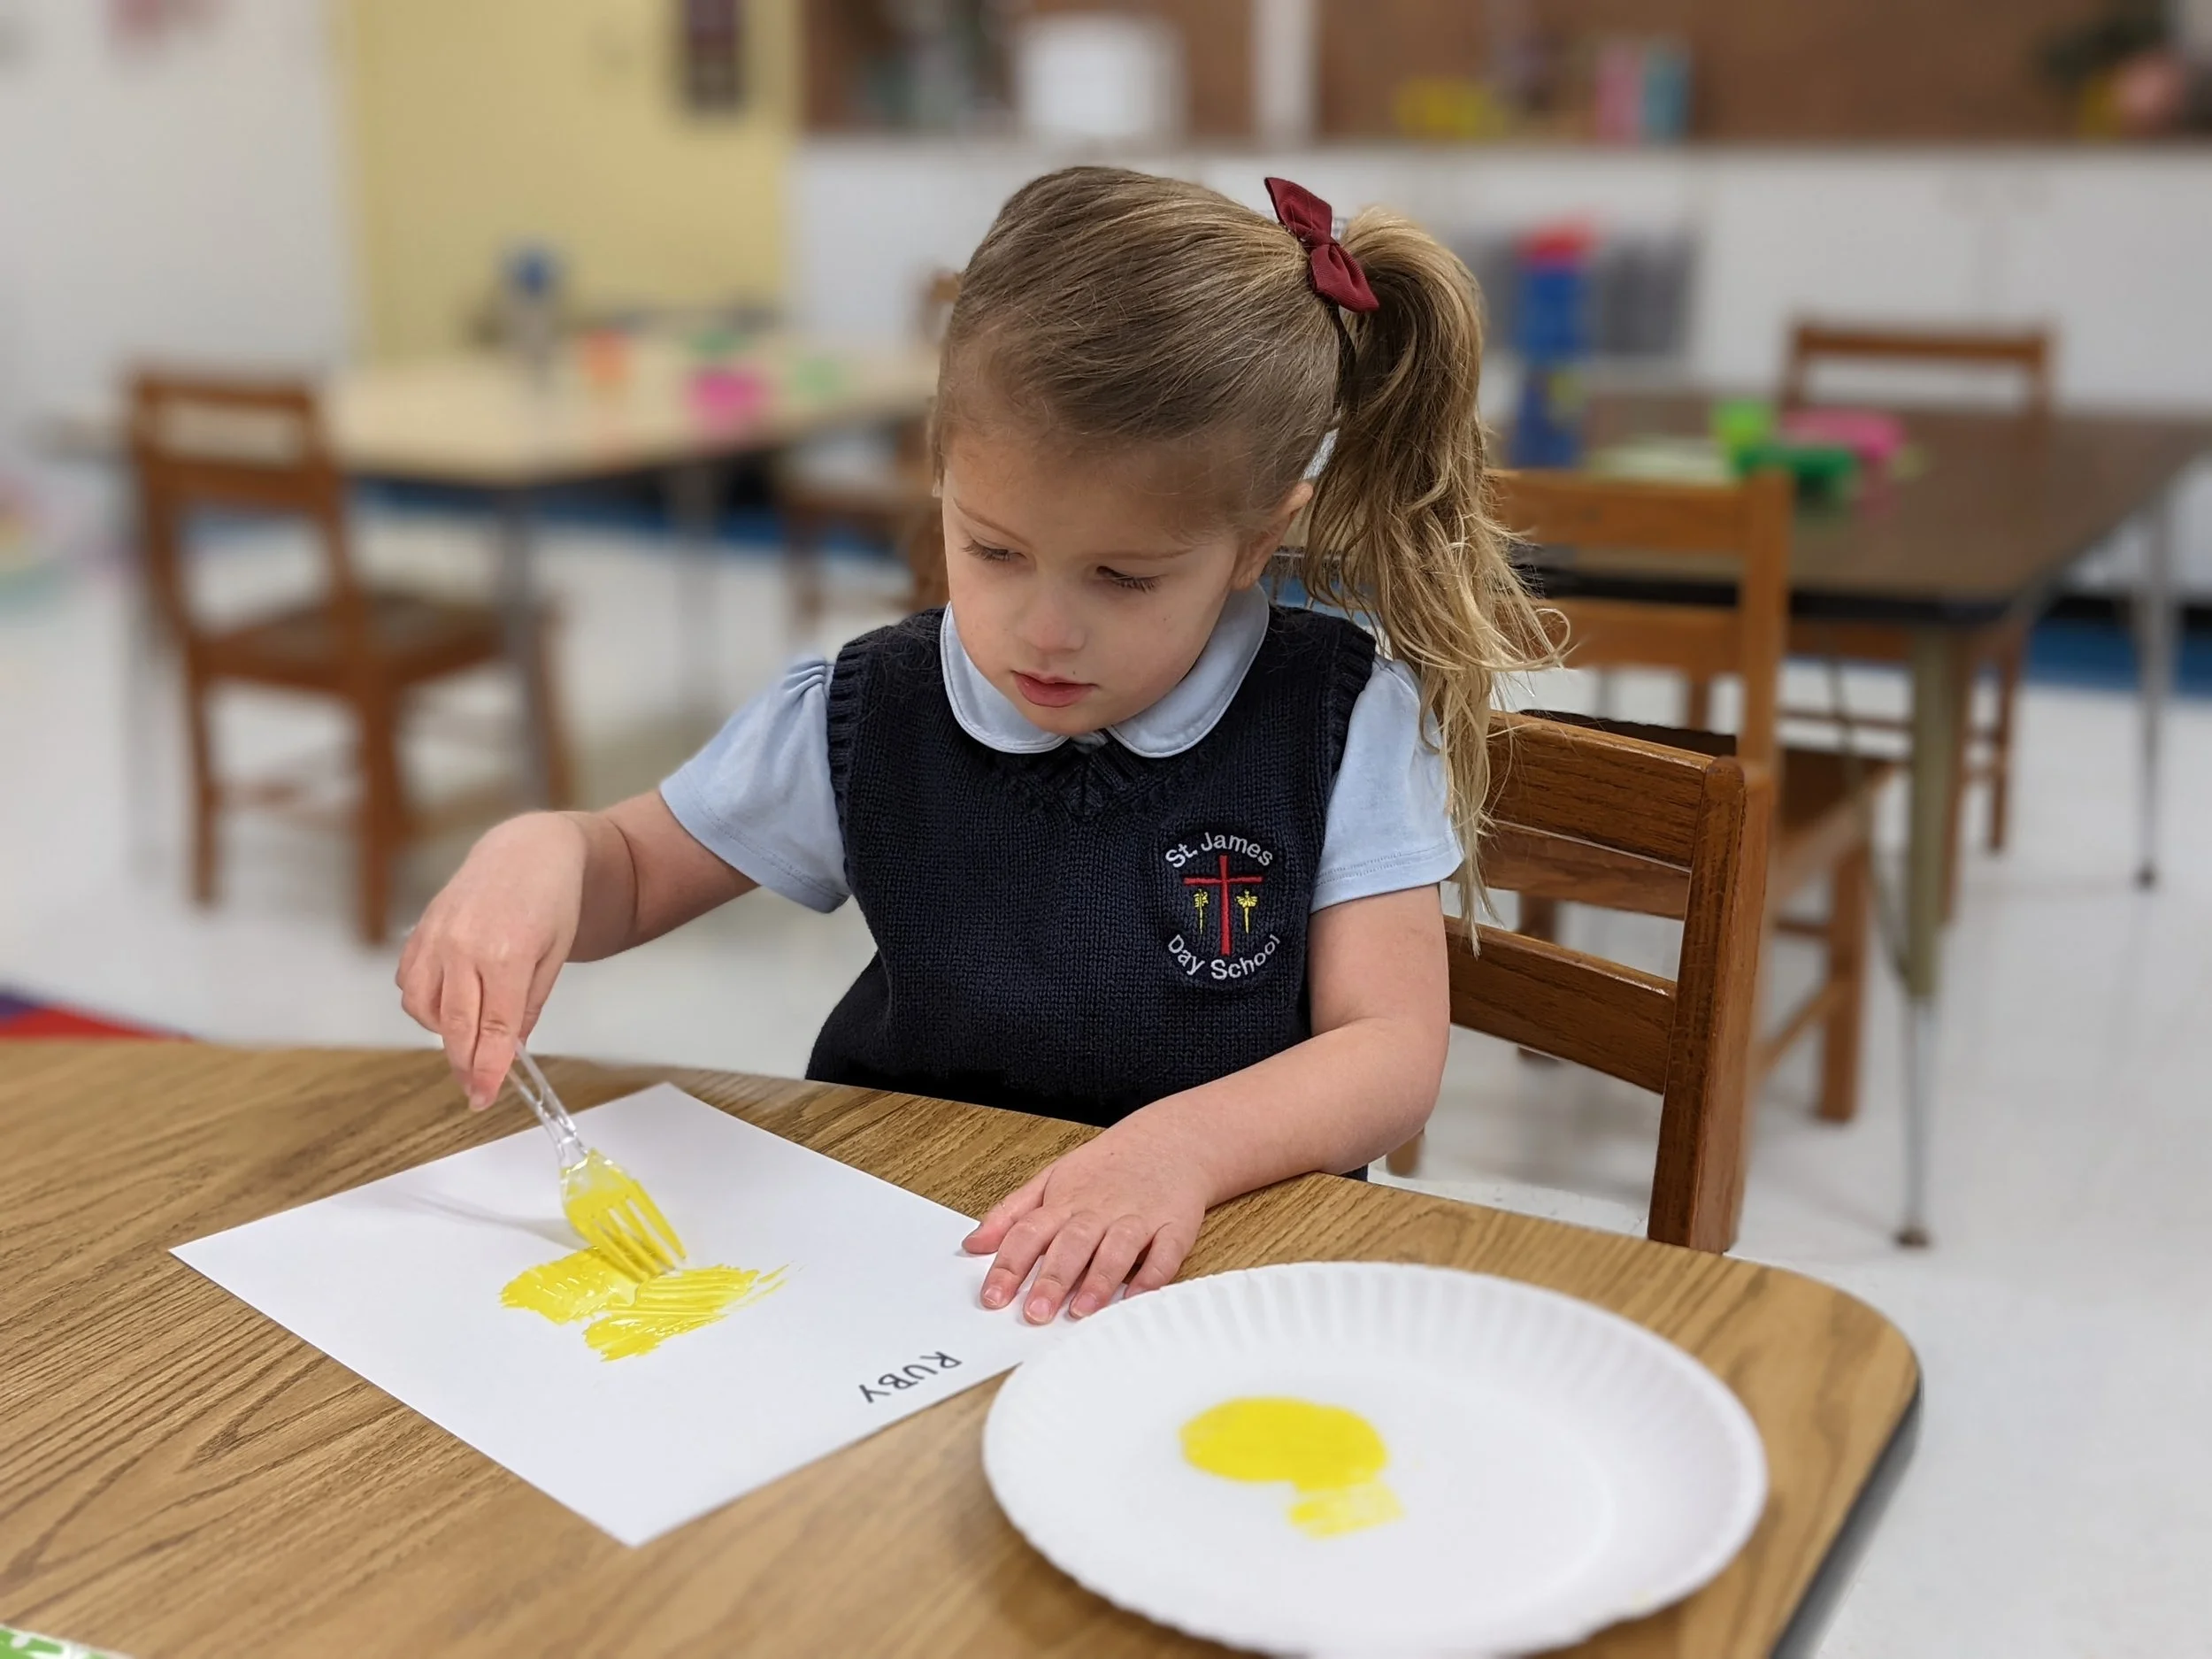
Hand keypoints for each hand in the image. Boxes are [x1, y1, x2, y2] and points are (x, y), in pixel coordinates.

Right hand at [396, 814, 589, 1109]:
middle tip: (473, 1088)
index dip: (486, 1070)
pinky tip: (448, 1005)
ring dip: (442, 1033)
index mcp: (507, 955)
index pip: (492, 1030)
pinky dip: (424, 1003)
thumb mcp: (554, 957)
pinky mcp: (420, 930)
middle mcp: (464, 946)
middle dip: (464, 1065)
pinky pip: (409, 982)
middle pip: (455, 1026)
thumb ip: (528, 1006)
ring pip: (422, 1008)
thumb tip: (508, 1051)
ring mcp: (437, 937)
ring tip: (467, 1039)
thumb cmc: (551, 901)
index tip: (482, 1097)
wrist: (527, 850)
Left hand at [963, 1118, 1215, 1323]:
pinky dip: (1153, 1275)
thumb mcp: (1051, 1179)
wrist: (1171, 1139)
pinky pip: (1165, 1253)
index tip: (993, 1298)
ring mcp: (1138, 1217)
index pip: (1029, 1233)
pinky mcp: (1174, 1226)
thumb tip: (972, 1244)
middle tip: (1035, 1313)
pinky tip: (1137, 1297)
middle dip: (1052, 1279)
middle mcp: (1099, 1210)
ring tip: (1081, 1310)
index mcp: (1065, 1201)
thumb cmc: (1107, 1168)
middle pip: (1072, 1244)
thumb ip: (1011, 1214)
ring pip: (1116, 1249)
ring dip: (1099, 1280)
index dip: (1009, 1266)